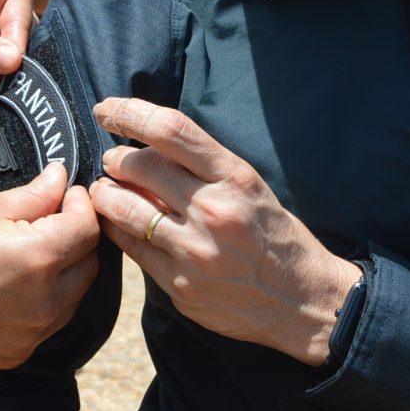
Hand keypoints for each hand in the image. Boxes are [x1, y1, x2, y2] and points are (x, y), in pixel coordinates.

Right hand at [0, 163, 98, 370]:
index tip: (68, 193)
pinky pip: (47, 323)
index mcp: (37, 258)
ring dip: (65, 272)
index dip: (81, 204)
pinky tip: (13, 285)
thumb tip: (59, 178)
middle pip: (88, 265)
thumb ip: (32, 196)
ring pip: (73, 297)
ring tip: (32, 251)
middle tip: (53, 219)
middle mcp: (43, 302)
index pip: (86, 229)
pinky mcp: (17, 352)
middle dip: (78, 238)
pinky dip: (43, 302)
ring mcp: (32, 333)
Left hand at [89, 98, 360, 366]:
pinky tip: (119, 222)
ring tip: (108, 190)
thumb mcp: (248, 186)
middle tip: (113, 161)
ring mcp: (194, 252)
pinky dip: (117, 228)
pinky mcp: (180, 285)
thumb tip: (142, 144)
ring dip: (106, 193)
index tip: (107, 109)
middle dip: (115, 159)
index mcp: (233, 178)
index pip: (169, 129)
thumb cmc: (273, 234)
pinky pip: (130, 247)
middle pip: (138, 166)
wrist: (303, 301)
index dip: (129, 112)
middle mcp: (213, 211)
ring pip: (122, 208)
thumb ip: (200, 165)